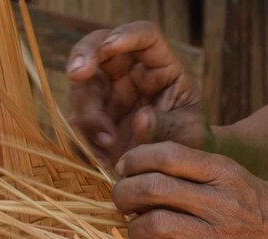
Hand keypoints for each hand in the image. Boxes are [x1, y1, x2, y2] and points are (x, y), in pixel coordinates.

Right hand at [67, 21, 209, 163]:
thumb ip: (167, 126)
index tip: (111, 46)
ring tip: (108, 141)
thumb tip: (141, 119)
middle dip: (84, 55)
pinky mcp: (94, 119)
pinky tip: (102, 156)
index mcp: (162, 67)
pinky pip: (77, 120)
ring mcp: (109, 94)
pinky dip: (84, 137)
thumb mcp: (189, 135)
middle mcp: (131, 74)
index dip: (127, 35)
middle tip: (77, 74)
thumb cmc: (190, 143)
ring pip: (83, 85)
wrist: (177, 173)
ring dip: (87, 110)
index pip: (145, 36)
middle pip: (100, 46)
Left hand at [113, 142, 267, 238]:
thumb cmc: (264, 210)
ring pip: (157, 225)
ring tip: (137, 233)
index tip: (124, 169)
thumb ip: (198, 170)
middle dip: (124, 194)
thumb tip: (147, 165)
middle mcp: (222, 202)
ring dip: (135, 230)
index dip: (136, 160)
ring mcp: (222, 238)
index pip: (167, 155)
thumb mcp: (237, 176)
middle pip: (153, 188)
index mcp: (224, 172)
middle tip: (121, 203)